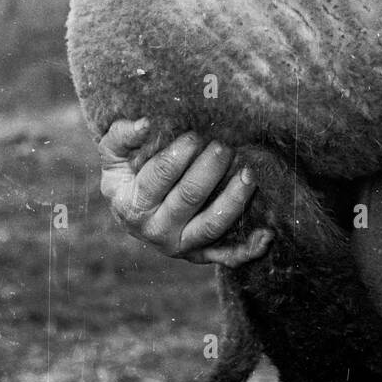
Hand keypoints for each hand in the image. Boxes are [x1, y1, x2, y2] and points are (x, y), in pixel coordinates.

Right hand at [98, 118, 272, 265]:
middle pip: (189, 198)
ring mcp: (181, 245)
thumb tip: (146, 124)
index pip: (158, 177)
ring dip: (234, 199)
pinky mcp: (203, 253)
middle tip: (224, 146)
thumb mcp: (113, 153)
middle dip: (210, 169)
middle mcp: (156, 231)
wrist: (132, 207)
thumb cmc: (127, 171)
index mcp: (131, 206)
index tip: (194, 135)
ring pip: (212, 226)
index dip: (178, 155)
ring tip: (248, 173)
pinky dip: (248, 249)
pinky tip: (267, 235)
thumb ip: (122, 136)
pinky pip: (228, 256)